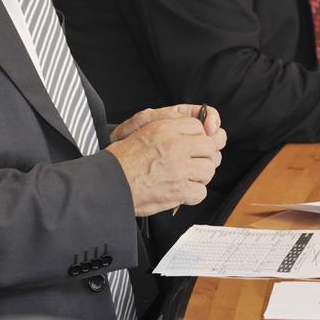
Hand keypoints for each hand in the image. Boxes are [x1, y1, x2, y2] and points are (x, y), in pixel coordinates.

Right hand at [106, 107, 226, 216]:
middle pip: (209, 146)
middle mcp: (175, 145)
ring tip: (188, 178)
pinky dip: (194, 194)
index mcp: (164, 128)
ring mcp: (179, 168)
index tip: (195, 144)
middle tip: (196, 162)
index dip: (198, 136)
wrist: (109, 183)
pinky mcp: (179, 190)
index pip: (197, 125)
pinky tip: (183, 192)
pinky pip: (201, 191)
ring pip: (209, 169)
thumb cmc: (120, 159)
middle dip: (205, 155)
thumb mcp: (141, 130)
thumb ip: (166, 128)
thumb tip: (190, 130)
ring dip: (201, 175)